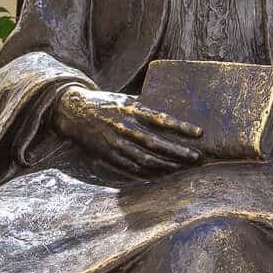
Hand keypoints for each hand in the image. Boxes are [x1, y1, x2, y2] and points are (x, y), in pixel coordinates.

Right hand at [50, 85, 202, 176]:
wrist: (73, 111)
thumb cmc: (105, 103)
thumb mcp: (125, 99)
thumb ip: (145, 108)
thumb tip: (172, 112)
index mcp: (129, 109)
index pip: (160, 119)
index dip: (180, 127)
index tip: (199, 132)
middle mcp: (123, 127)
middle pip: (156, 143)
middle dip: (179, 151)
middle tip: (198, 157)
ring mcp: (115, 143)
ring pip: (146, 158)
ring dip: (168, 165)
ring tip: (185, 166)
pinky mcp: (109, 155)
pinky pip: (133, 167)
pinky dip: (150, 172)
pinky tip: (165, 173)